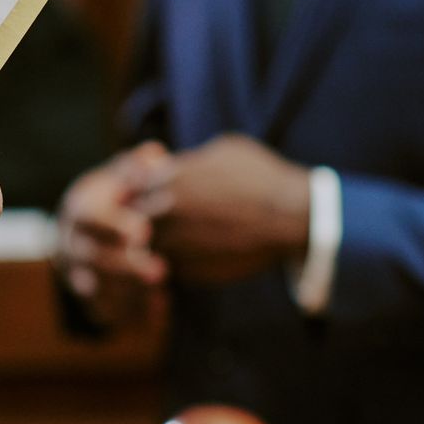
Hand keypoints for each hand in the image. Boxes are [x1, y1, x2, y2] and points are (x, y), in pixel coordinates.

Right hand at [56, 143, 172, 326]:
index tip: (143, 231)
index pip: (92, 220)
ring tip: (162, 294)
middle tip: (160, 271)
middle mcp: (73, 245)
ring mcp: (77, 273)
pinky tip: (158, 314)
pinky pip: (104, 313)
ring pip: (97, 290)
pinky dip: (129, 316)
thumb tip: (154, 157)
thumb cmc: (114, 197)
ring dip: (128, 295)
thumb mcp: (122, 176)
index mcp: (81, 211)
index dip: (114, 226)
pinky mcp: (88, 297)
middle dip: (125, 267)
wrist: (84, 229)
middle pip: (93, 259)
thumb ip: (138, 168)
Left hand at [146, 134, 311, 282]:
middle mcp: (166, 210)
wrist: (294, 218)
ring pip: (144, 246)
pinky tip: (193, 256)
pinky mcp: (191, 271)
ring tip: (177, 240)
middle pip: (131, 217)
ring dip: (153, 243)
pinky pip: (167, 268)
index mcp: (169, 177)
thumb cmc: (263, 177)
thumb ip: (188, 161)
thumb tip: (167, 163)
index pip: (129, 184)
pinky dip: (172, 264)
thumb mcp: (222, 152)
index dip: (137, 189)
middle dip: (137, 217)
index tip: (149, 192)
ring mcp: (176, 243)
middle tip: (150, 220)